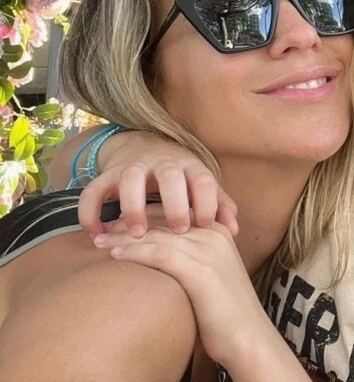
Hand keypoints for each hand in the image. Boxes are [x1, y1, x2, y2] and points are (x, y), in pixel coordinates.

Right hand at [77, 132, 237, 239]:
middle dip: (175, 203)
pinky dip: (90, 212)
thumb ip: (219, 205)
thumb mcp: (201, 185)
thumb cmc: (181, 176)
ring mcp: (132, 166)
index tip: (206, 226)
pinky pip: (93, 191)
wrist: (144, 146)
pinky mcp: (107, 175)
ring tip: (138, 233)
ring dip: (133, 206)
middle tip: (179, 230)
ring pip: (131, 178)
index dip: (207, 203)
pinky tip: (96, 235)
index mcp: (189, 166)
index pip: (203, 179)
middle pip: (169, 175)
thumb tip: (234, 230)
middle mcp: (162, 163)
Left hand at [93, 224, 265, 367]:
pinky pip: (160, 255)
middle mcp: (213, 234)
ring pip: (157, 235)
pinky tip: (115, 256)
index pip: (174, 213)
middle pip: (163, 221)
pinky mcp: (200, 271)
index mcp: (218, 231)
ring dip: (124, 237)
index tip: (117, 223)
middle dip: (129, 223)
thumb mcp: (211, 277)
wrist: (249, 338)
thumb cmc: (226, 314)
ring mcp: (208, 251)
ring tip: (98, 241)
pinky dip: (135, 253)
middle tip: (101, 228)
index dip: (143, 215)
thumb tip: (159, 261)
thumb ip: (192, 260)